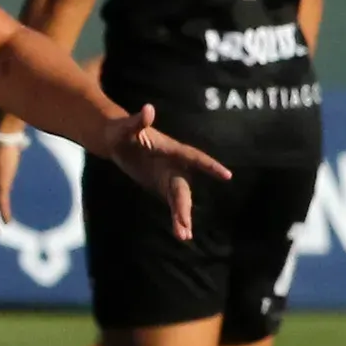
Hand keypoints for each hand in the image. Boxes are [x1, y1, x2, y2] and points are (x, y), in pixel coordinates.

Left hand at [99, 103, 231, 240]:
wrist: (118, 142)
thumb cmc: (120, 130)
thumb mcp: (125, 127)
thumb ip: (137, 121)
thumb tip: (147, 109)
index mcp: (170, 149)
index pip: (193, 157)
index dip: (209, 165)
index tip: (227, 176)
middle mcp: (175, 165)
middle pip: (183, 188)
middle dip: (184, 206)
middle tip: (185, 224)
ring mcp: (170, 178)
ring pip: (180, 200)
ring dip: (183, 217)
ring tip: (184, 236)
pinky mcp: (163, 188)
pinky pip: (173, 206)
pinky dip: (177, 219)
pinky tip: (182, 235)